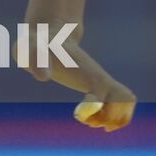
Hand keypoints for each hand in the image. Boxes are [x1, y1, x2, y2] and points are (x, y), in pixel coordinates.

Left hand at [16, 17, 136, 132]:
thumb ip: (33, 60)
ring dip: (114, 118)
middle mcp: (99, 75)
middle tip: (86, 119)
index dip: (95, 110)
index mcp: (85, 70)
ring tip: (92, 120)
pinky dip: (114, 116)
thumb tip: (44, 77)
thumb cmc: (36, 46)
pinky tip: (94, 118)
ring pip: (127, 102)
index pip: (105, 94)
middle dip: (108, 117)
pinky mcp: (102, 86)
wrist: (47, 36)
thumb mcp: (28, 50)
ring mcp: (103, 80)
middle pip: (124, 100)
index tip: (77, 113)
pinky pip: (123, 102)